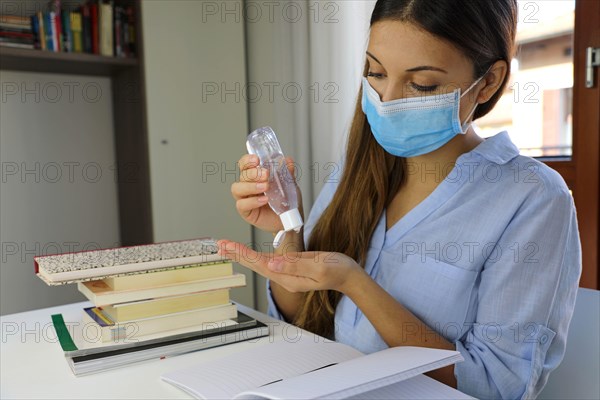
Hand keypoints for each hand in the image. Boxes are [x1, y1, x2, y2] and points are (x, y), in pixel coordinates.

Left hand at [217, 240, 364, 293]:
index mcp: (290, 278)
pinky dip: (254, 255)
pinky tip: (246, 252)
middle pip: (256, 266)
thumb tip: (272, 263)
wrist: (350, 276)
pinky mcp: (291, 268)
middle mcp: (286, 278)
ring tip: (226, 247)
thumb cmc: (339, 269)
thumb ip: (296, 265)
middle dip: (237, 254)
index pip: (262, 264)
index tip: (229, 246)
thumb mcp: (320, 266)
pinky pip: (268, 261)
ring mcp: (288, 274)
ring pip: (260, 264)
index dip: (244, 254)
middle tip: (219, 245)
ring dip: (243, 255)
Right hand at [231, 154, 302, 234]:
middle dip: (253, 173)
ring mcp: (245, 198)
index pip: (245, 164)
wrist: (289, 220)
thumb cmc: (286, 201)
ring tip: (265, 187)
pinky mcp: (246, 211)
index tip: (256, 159)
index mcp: (255, 176)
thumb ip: (287, 173)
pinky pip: (242, 204)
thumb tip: (288, 160)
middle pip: (242, 175)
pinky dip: (253, 201)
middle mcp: (248, 185)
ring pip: (237, 188)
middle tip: (266, 174)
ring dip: (251, 186)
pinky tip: (264, 200)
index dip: (247, 160)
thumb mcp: (289, 184)